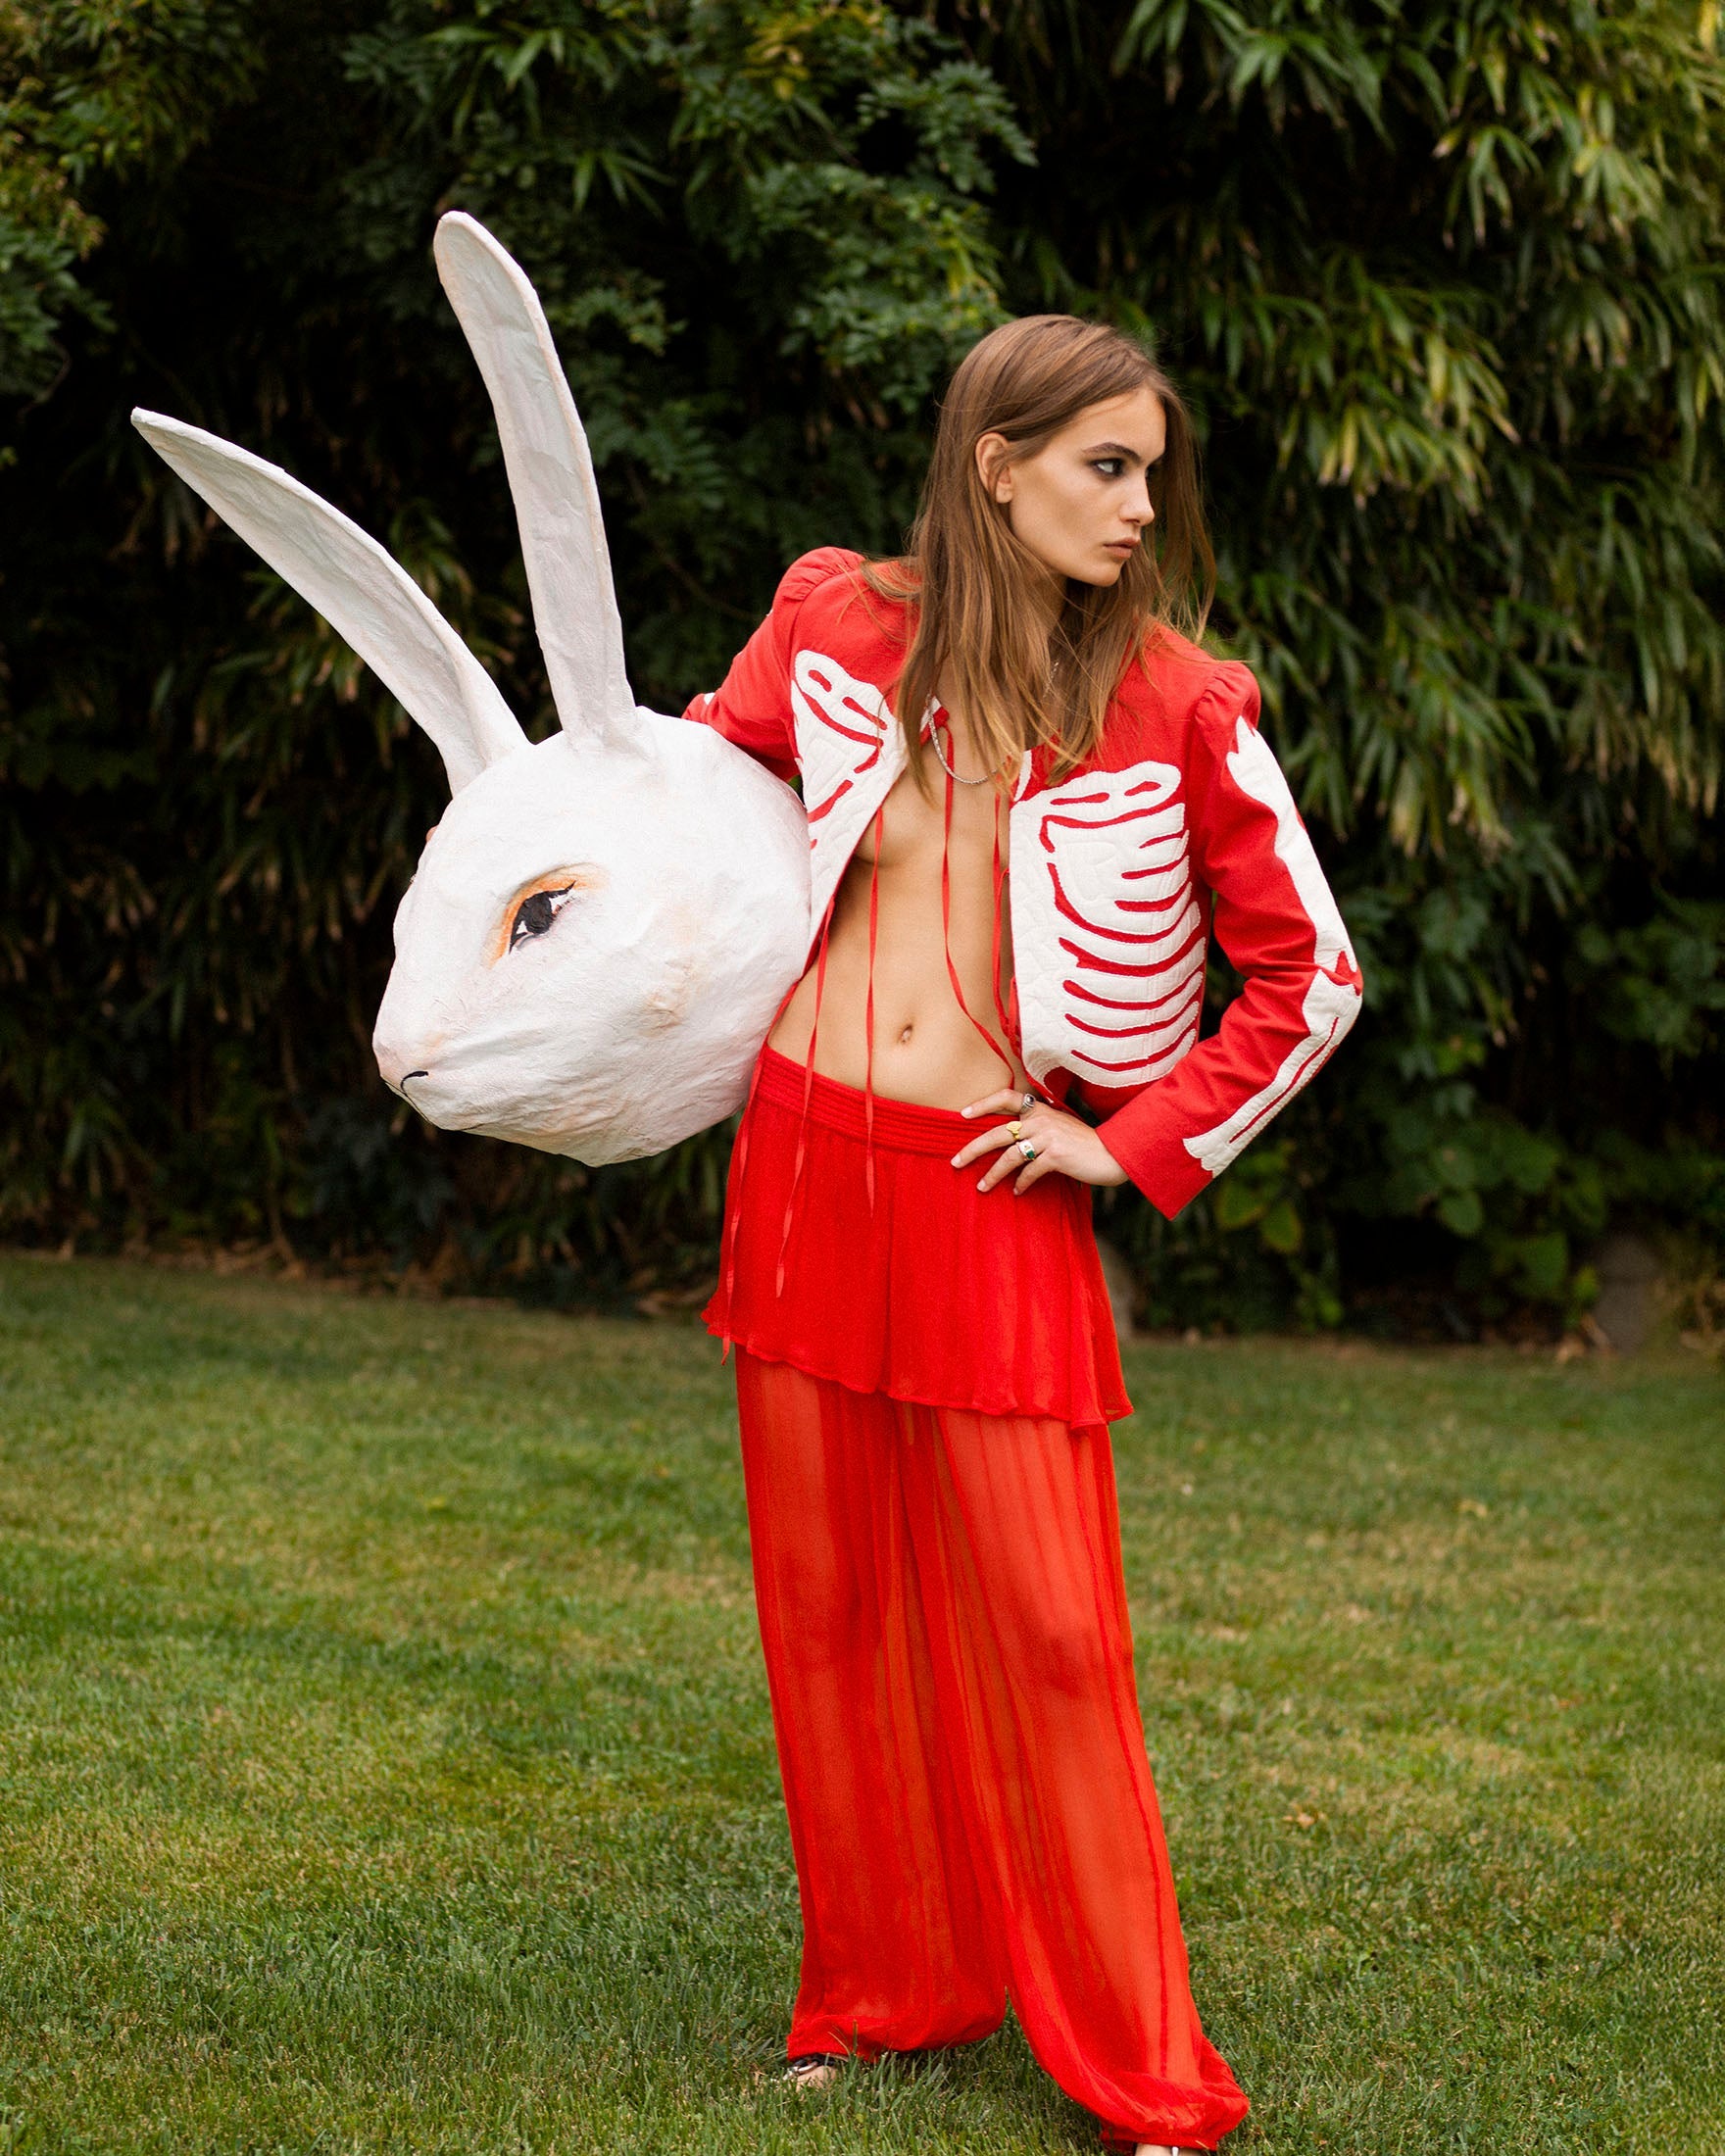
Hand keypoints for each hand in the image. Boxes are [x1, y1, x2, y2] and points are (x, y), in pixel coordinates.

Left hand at [951, 1087, 1128, 1195]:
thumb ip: (1037, 1126)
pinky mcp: (1056, 1155)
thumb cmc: (1084, 1143)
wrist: (1113, 1152)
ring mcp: (1048, 1136)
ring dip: (993, 1174)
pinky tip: (1016, 1192)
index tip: (963, 1115)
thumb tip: (1011, 1138)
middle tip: (955, 1162)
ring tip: (981, 1187)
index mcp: (1040, 1108)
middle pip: (997, 1133)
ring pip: (1009, 1156)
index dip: (983, 1104)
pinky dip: (1021, 1184)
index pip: (1006, 1097)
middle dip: (973, 1149)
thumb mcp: (1059, 1125)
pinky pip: (1029, 1172)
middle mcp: (1041, 1119)